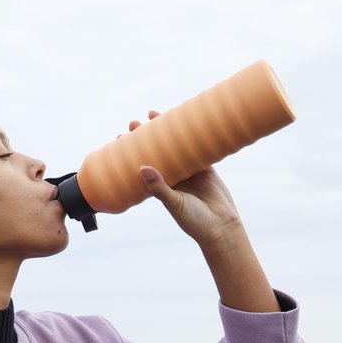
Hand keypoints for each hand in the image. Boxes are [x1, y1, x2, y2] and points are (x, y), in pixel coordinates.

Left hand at [125, 111, 243, 249]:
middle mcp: (173, 177)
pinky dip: (190, 135)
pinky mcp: (205, 167)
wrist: (221, 227)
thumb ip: (159, 188)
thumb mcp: (174, 204)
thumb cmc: (194, 221)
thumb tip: (142, 167)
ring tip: (152, 115)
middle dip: (145, 138)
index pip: (141, 166)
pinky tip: (183, 121)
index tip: (120, 140)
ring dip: (165, 132)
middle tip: (133, 124)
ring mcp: (189, 171)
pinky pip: (196, 148)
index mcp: (160, 187)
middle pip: (156, 153)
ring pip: (175, 147)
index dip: (131, 153)